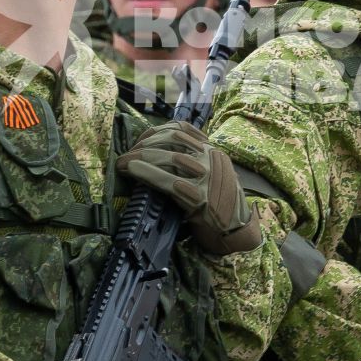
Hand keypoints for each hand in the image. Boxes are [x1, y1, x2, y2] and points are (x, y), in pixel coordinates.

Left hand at [115, 121, 260, 255]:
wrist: (238, 231)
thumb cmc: (220, 207)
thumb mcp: (211, 176)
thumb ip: (192, 164)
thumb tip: (157, 157)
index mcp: (212, 152)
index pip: (181, 129)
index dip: (155, 132)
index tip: (138, 141)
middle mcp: (211, 159)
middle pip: (172, 140)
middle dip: (144, 145)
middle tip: (125, 155)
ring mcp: (207, 178)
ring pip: (170, 157)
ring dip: (140, 157)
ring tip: (122, 163)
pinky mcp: (200, 198)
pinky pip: (169, 181)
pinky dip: (147, 173)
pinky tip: (132, 171)